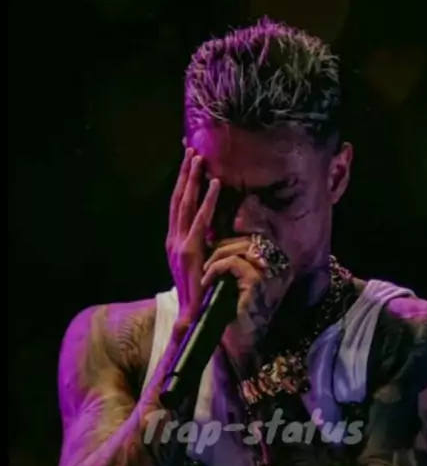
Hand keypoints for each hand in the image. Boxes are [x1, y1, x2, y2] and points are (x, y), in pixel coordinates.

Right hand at [166, 148, 220, 330]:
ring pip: (184, 204)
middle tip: (190, 150)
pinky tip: (214, 183)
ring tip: (198, 157)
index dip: (180, 184)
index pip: (175, 206)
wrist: (190, 315)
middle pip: (176, 199)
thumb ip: (202, 247)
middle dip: (183, 174)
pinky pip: (200, 220)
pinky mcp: (189, 250)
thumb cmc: (197, 294)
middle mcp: (172, 239)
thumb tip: (212, 231)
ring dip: (191, 179)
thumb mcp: (197, 266)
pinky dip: (207, 200)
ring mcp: (179, 243)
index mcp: (173, 242)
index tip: (186, 164)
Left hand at [201, 236, 292, 371]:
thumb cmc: (236, 314)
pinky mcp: (258, 282)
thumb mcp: (236, 281)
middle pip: (249, 240)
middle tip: (207, 262)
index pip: (255, 239)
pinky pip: (234, 263)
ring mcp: (272, 274)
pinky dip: (216, 268)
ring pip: (241, 247)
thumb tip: (216, 237)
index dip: (232, 241)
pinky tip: (207, 281)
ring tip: (206, 272)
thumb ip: (235, 259)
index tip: (212, 250)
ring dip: (217, 256)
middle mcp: (280, 267)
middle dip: (223, 246)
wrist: (240, 344)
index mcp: (278, 266)